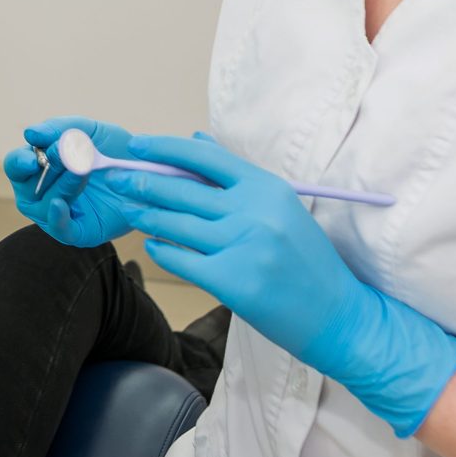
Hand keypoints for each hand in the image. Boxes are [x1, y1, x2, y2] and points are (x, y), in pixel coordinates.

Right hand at [3, 116, 140, 248]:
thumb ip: (59, 128)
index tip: (31, 157)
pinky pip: (61, 231)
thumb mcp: (88, 131)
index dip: (19, 161)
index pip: (16, 165)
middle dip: (47, 169)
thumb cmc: (113, 149)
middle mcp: (44, 193)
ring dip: (60, 186)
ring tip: (81, 170)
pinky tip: (61, 204)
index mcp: (40, 167)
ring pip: (44, 206)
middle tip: (67, 155)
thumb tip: (30, 133)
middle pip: (27, 187)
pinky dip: (58, 219)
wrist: (149, 171)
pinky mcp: (80, 232)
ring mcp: (60, 214)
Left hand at [102, 133, 455, 436]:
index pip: (206, 157)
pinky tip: (152, 243)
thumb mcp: (281, 209)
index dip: (165, 147)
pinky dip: (162, 250)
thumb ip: (238, 177)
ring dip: (147, 215)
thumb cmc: (308, 262)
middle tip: (116, 178)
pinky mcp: (232, 282)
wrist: (339, 317)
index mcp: (268, 188)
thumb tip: (197, 140)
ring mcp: (243, 247)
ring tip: (129, 209)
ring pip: (176, 224)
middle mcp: (255, 212)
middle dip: (143, 182)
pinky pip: (182, 260)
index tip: (137, 144)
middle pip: (182, 189)